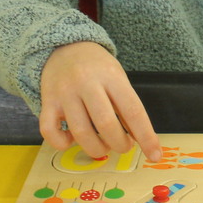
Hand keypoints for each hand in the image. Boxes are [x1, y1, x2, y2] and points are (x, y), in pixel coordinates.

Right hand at [38, 41, 162, 161]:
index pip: (133, 110)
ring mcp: (65, 92)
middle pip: (106, 124)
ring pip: (80, 132)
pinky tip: (72, 140)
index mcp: (111, 76)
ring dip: (96, 149)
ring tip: (103, 145)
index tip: (155, 155)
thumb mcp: (118, 78)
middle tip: (124, 145)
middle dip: (119, 145)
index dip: (146, 136)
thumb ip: (126, 107)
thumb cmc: (97, 68)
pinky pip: (49, 131)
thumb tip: (140, 140)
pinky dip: (62, 143)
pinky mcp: (47, 101)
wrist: (65, 47)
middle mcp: (87, 82)